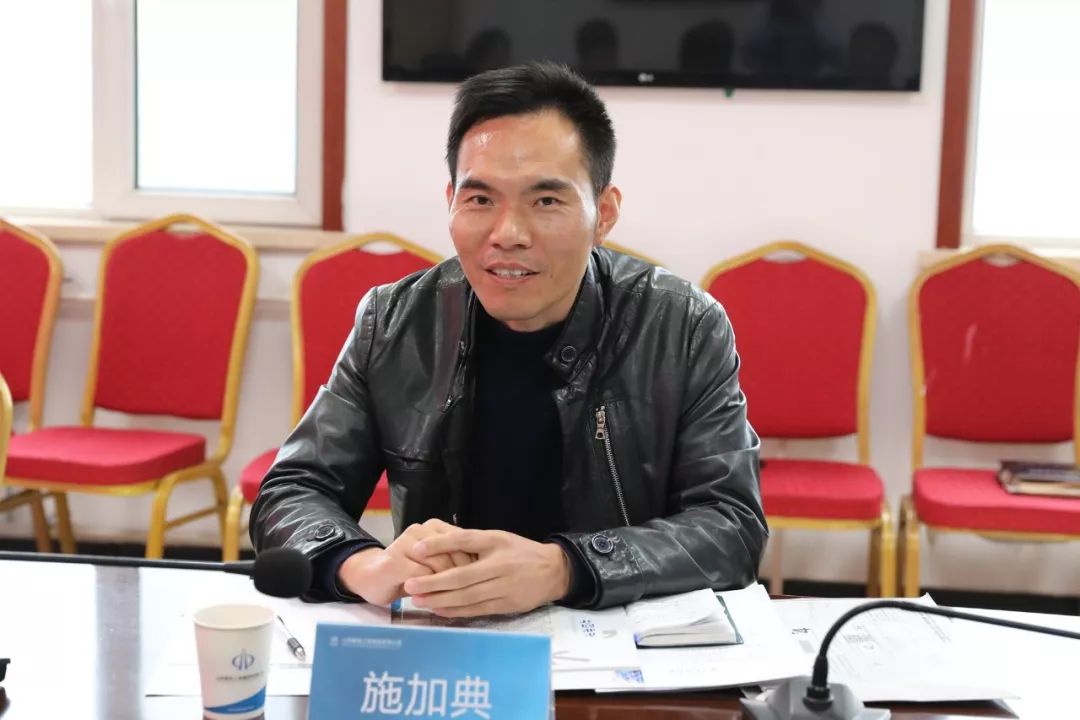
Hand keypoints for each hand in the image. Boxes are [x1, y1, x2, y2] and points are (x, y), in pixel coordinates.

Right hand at [337, 519, 474, 604]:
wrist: (372, 577)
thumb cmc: (409, 572)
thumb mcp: (436, 561)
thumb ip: (455, 558)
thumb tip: (487, 568)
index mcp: (434, 526)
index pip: (463, 541)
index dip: (476, 561)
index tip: (487, 578)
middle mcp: (421, 530)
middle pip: (454, 552)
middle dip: (465, 574)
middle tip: (475, 591)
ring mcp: (406, 543)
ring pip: (439, 565)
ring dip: (450, 585)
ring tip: (458, 599)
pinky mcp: (395, 562)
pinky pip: (422, 578)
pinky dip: (433, 592)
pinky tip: (439, 603)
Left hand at [401, 530, 570, 616]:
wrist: (554, 571)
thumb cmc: (520, 552)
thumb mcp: (499, 538)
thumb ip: (473, 542)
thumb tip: (438, 545)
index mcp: (496, 542)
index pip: (464, 540)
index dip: (440, 544)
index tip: (416, 549)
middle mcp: (499, 565)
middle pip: (462, 575)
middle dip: (433, 582)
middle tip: (409, 585)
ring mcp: (503, 587)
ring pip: (467, 596)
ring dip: (440, 600)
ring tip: (418, 600)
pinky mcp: (506, 605)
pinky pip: (477, 609)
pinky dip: (457, 611)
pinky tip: (439, 610)